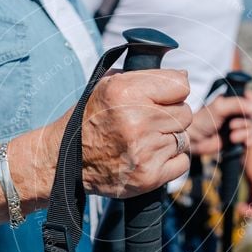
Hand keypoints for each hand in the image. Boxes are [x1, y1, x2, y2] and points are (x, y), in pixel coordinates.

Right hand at [82, 70, 191, 197]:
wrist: (66, 161)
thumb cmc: (91, 119)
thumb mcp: (109, 86)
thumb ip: (146, 76)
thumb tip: (184, 77)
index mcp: (126, 93)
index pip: (181, 85)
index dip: (172, 92)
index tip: (161, 99)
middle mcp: (137, 121)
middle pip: (185, 113)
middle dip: (170, 117)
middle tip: (148, 123)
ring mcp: (145, 151)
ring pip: (184, 138)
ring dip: (168, 139)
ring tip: (144, 141)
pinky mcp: (149, 176)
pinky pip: (182, 162)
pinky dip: (170, 161)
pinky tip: (150, 157)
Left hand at [188, 89, 251, 155]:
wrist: (194, 139)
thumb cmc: (203, 120)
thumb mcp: (220, 107)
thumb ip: (238, 104)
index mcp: (233, 101)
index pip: (251, 98)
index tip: (248, 108)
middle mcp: (237, 113)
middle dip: (245, 122)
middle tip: (231, 125)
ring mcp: (238, 126)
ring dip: (244, 133)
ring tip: (231, 136)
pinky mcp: (238, 139)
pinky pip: (251, 139)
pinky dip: (248, 141)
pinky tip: (238, 142)